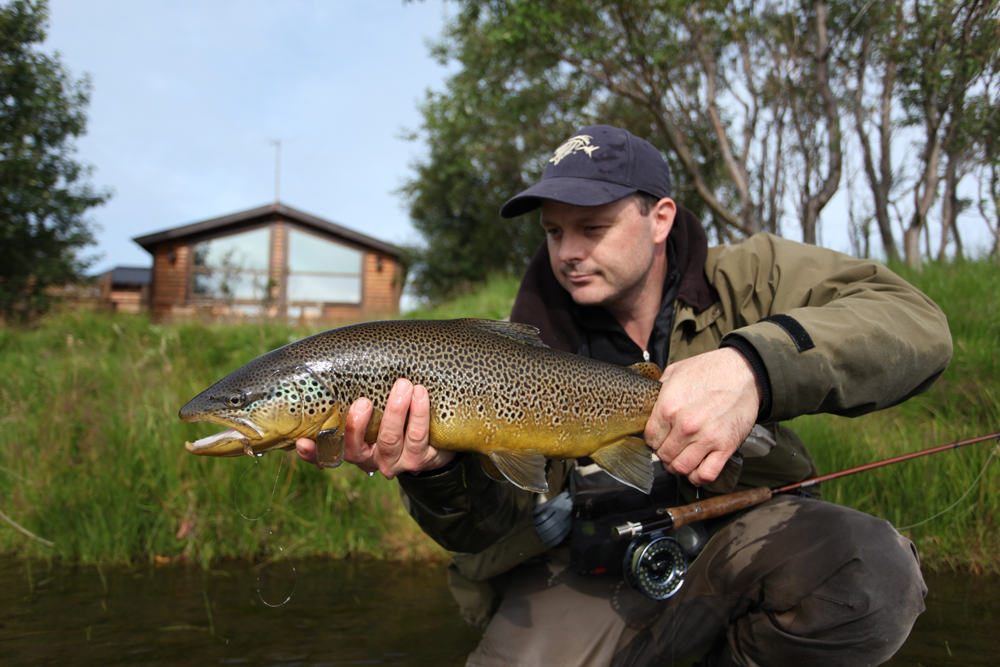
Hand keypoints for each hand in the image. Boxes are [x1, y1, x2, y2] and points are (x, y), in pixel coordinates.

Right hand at [295, 378, 454, 478]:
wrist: (435, 436)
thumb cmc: (395, 414)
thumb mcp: (374, 410)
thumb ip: (356, 395)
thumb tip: (340, 357)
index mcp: (353, 448)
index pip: (326, 455)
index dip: (313, 454)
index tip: (303, 442)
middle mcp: (371, 460)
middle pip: (357, 447)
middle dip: (358, 423)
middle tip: (364, 401)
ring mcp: (396, 462)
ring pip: (390, 440)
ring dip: (395, 411)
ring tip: (403, 385)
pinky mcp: (421, 459)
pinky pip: (418, 436)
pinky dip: (418, 413)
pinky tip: (420, 394)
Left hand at [644, 348, 761, 486]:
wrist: (744, 371)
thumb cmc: (710, 370)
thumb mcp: (675, 372)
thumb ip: (658, 392)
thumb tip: (646, 406)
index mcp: (668, 407)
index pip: (650, 439)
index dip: (653, 440)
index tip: (659, 439)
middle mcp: (685, 425)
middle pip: (664, 456)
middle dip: (665, 454)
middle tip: (672, 448)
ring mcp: (706, 438)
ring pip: (681, 468)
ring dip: (679, 467)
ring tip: (682, 458)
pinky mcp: (725, 446)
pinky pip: (706, 475)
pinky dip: (699, 477)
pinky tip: (697, 469)